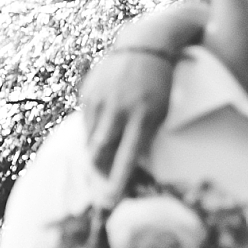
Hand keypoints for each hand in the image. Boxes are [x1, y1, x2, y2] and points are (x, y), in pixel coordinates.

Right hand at [81, 46, 177, 203]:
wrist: (145, 45)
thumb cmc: (160, 87)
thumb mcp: (161, 113)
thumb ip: (143, 137)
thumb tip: (124, 167)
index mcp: (143, 116)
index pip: (127, 157)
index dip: (118, 182)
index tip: (113, 201)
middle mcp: (119, 109)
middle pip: (100, 153)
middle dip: (100, 176)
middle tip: (104, 190)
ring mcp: (102, 99)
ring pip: (90, 141)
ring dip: (95, 159)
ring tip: (102, 169)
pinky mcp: (89, 92)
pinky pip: (86, 124)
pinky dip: (92, 137)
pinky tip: (101, 138)